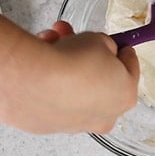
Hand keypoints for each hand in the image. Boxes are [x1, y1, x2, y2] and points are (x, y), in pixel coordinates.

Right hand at [0, 0, 139, 134]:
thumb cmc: (69, 62)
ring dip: (58, 56)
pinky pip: (44, 90)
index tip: (106, 35)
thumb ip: (105, 45)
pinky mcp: (39, 123)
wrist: (26, 81)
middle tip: (67, 32)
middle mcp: (99, 117)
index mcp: (123, 98)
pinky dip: (38, 72)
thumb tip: (101, 47)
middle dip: (82, 51)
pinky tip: (29, 54)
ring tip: (46, 37)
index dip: (117, 46)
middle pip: (96, 77)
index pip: (129, 67)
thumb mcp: (98, 42)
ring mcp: (68, 122)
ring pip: (67, 82)